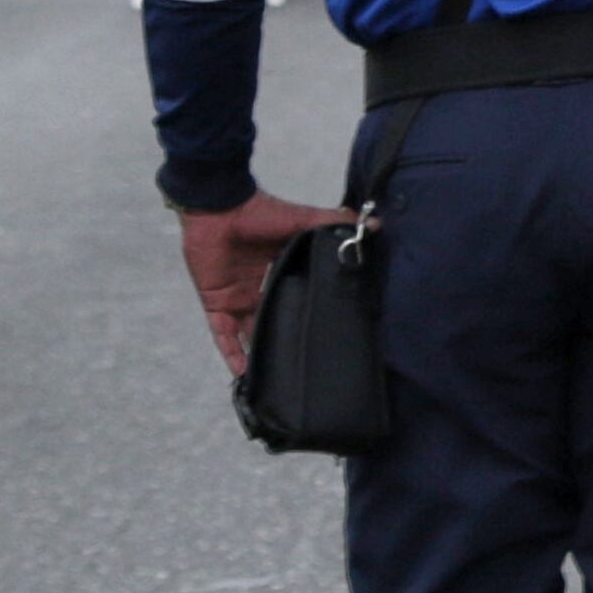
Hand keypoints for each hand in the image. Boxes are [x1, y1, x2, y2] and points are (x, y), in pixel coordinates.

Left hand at [179, 190, 347, 372]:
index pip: (298, 298)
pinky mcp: (217, 305)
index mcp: (281, 271)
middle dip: (285, 343)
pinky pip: (223, 336)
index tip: (328, 334)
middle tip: (305, 366)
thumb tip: (376, 225)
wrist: (220, 209)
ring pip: (250, 336)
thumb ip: (334, 223)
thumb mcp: (303, 220)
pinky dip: (231, 354)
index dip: (309, 316)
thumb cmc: (261, 214)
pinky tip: (242, 375)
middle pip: (275, 322)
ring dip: (259, 356)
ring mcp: (237, 300)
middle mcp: (260, 290)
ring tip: (275, 382)